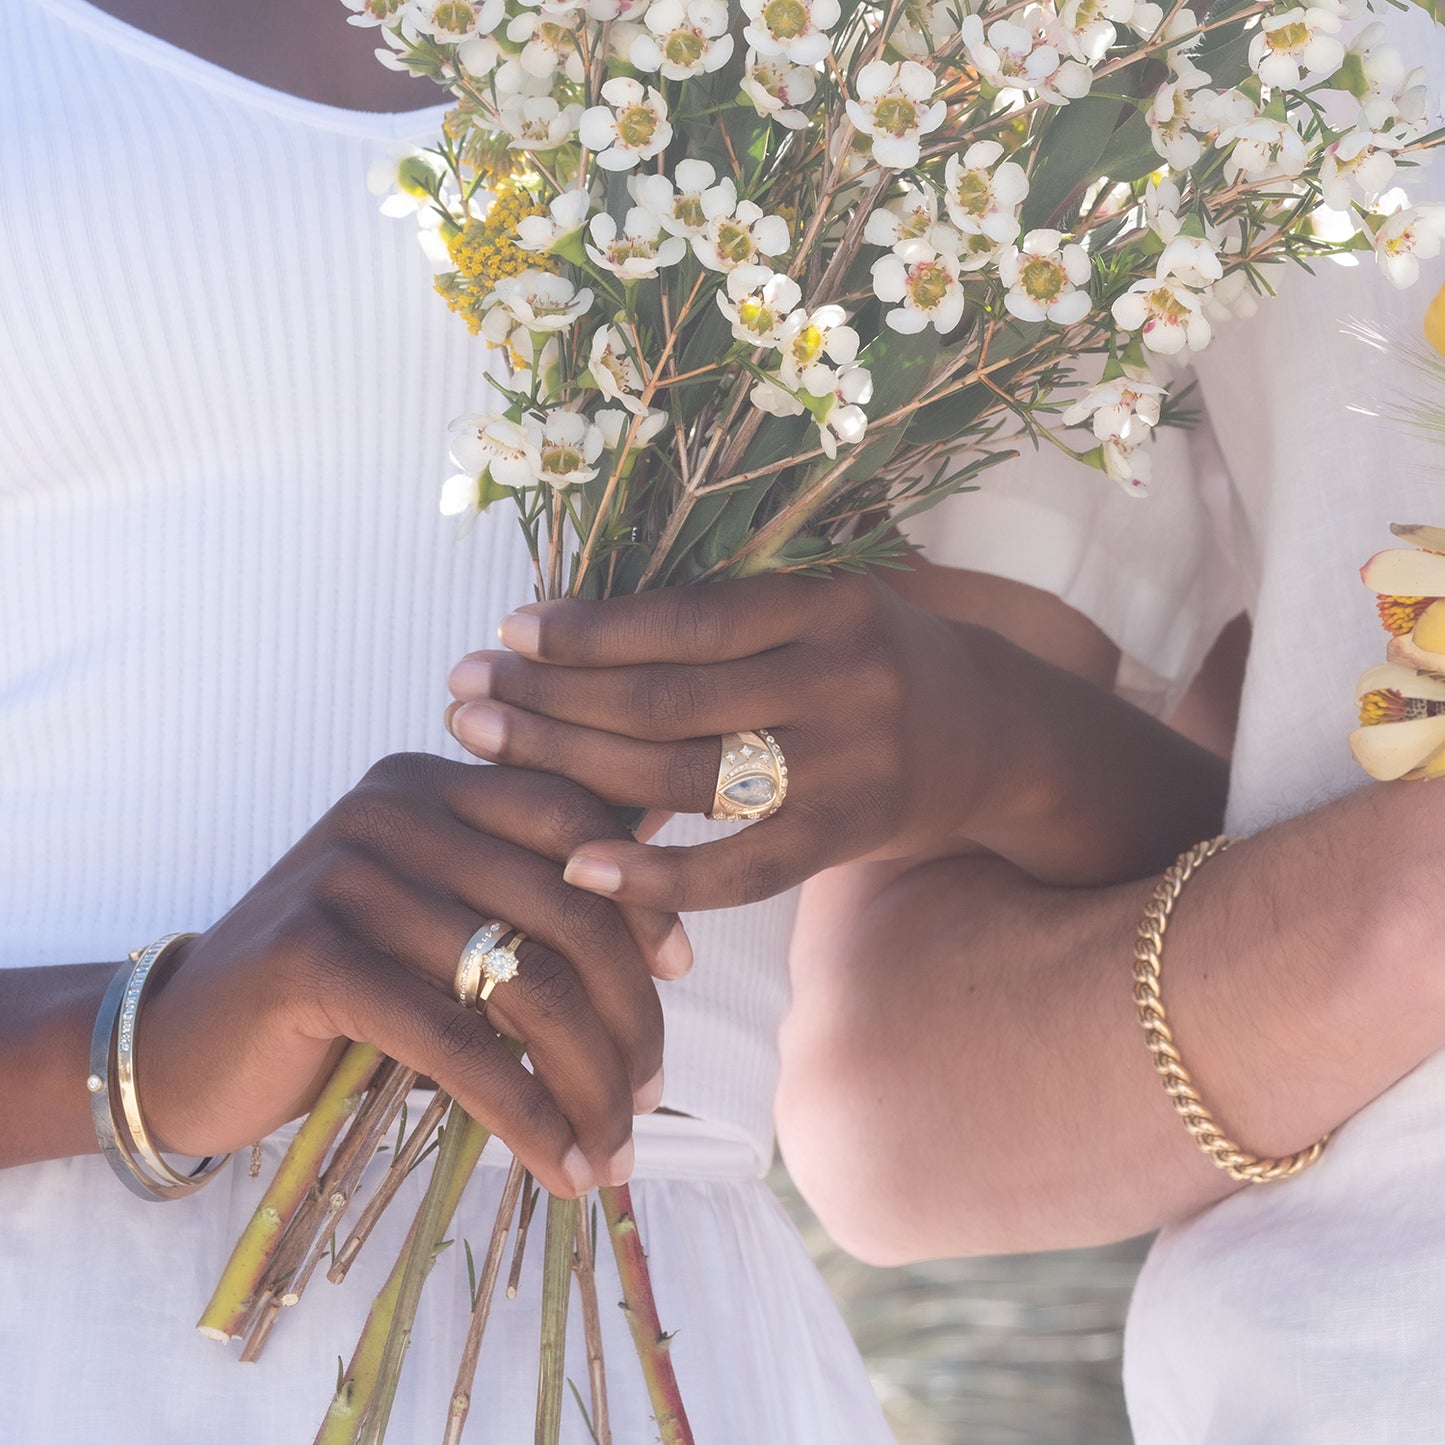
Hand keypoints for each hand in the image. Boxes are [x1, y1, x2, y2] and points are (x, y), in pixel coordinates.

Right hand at [136, 757, 685, 1197]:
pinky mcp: (311, 954)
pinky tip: (555, 1166)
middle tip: (649, 1095)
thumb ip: (525, 904)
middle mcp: (394, 807)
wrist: (189, 1042)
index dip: (641, 895)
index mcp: (435, 784)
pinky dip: (523, 1113)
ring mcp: (348, 873)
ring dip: (588, 1082)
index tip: (677, 973)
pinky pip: (456, 1041)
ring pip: (523, 982)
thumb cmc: (342, 990)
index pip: (575, 815)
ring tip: (613, 1151)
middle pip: (567, 905)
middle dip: (629, 1013)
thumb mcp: (439, 921)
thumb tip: (668, 941)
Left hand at [444, 573, 991, 911]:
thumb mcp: (818, 613)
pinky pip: (740, 870)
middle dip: (553, 700)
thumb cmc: (872, 660)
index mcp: (829, 605)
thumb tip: (569, 645)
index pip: (686, 620)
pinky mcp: (847, 838)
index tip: (508, 633)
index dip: (589, 632)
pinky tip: (577, 865)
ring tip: (488, 749)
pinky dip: (656, 874)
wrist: (992, 733)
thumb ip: (725, 627)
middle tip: (467, 695)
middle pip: (669, 700)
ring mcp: (850, 767)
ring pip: (687, 777)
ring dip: (573, 769)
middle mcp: (844, 680)